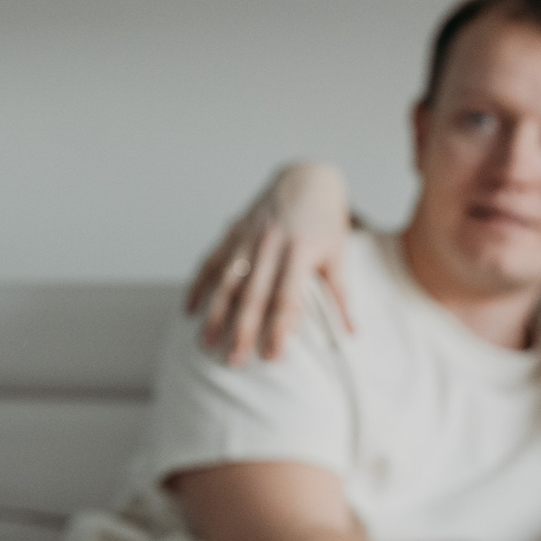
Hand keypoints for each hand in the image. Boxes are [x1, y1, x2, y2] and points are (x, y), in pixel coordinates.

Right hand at [184, 162, 352, 363]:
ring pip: (227, 280)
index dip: (279, 329)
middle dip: (242, 330)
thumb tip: (351, 335)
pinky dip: (198, 285)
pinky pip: (211, 260)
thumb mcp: (338, 255)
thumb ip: (340, 295)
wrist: (307, 179)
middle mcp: (271, 243)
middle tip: (234, 361)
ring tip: (205, 344)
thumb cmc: (326, 222)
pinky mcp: (233, 230)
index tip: (272, 358)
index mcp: (300, 251)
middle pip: (253, 294)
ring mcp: (248, 236)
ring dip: (215, 313)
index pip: (286, 298)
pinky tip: (188, 310)